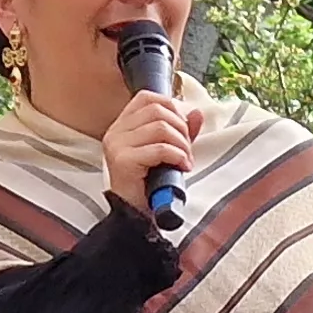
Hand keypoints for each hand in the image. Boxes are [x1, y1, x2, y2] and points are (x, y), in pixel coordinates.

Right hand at [104, 91, 198, 217]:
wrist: (135, 214)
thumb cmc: (149, 184)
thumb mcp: (168, 152)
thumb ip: (181, 131)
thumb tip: (197, 112)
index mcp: (122, 125)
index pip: (146, 97)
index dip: (171, 105)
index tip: (183, 126)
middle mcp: (116, 132)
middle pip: (157, 110)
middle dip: (181, 127)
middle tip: (187, 149)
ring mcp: (117, 145)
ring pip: (161, 127)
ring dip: (182, 143)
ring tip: (185, 159)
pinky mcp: (123, 161)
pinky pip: (160, 148)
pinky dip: (178, 155)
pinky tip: (182, 167)